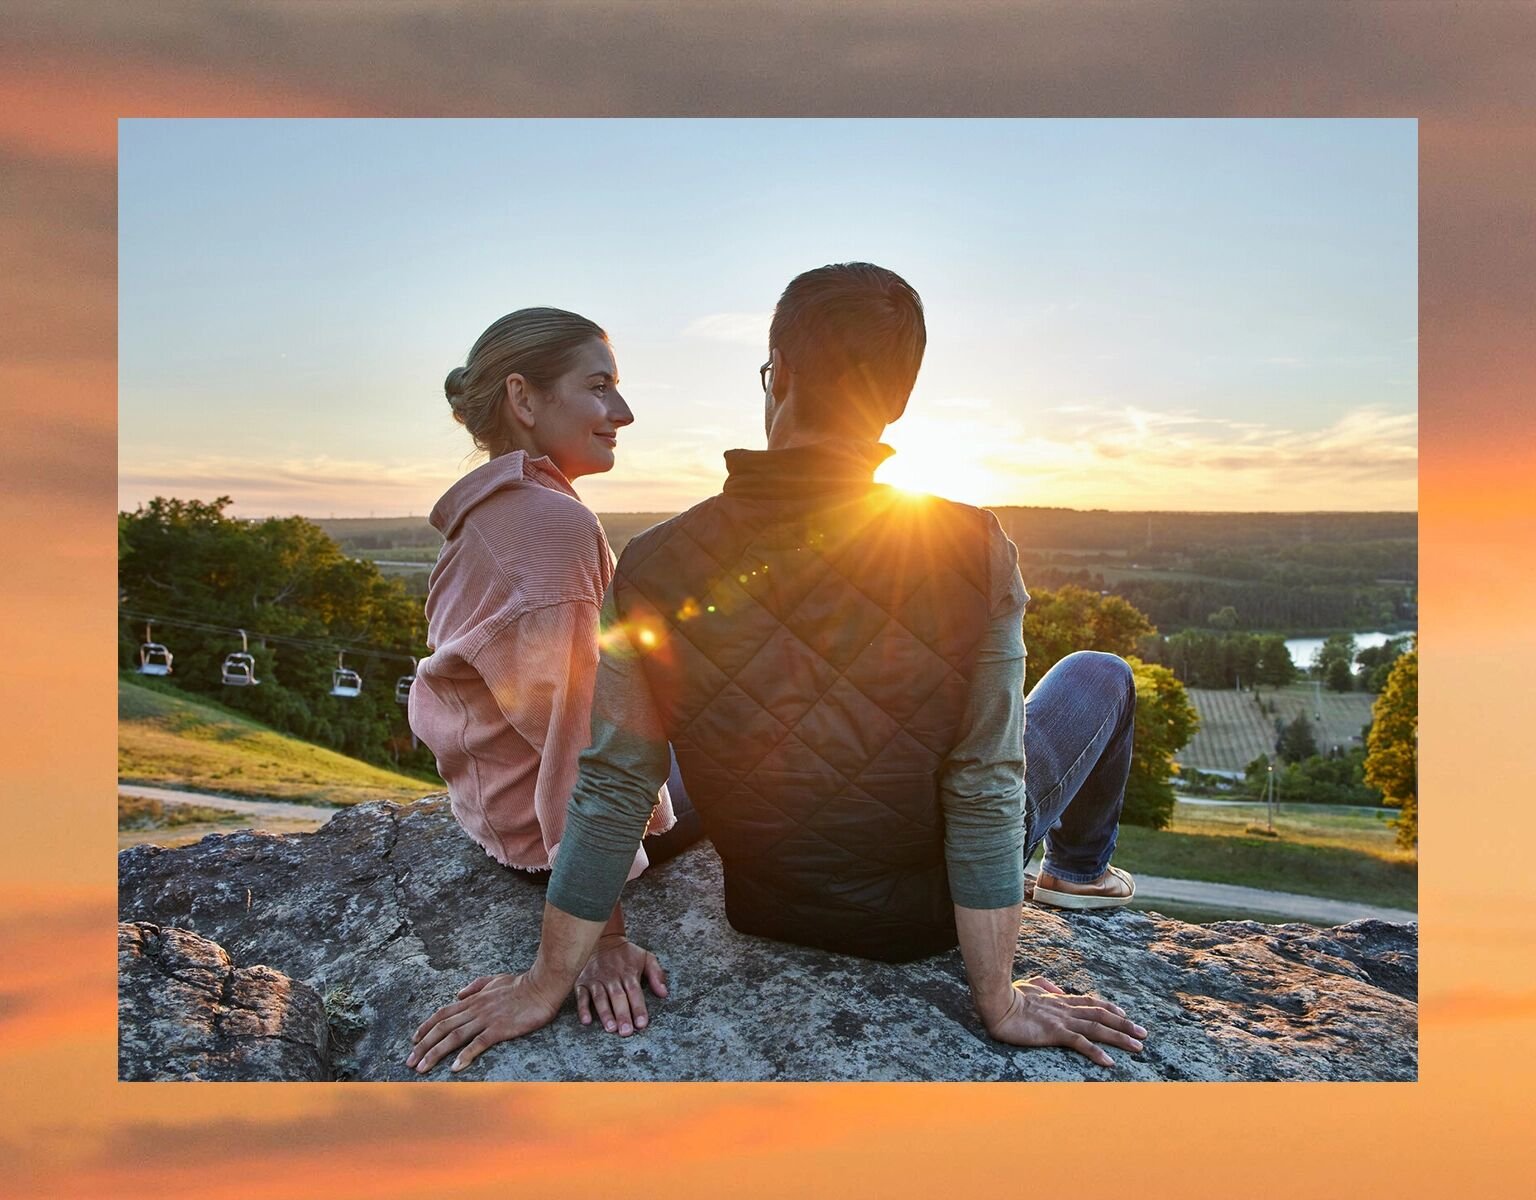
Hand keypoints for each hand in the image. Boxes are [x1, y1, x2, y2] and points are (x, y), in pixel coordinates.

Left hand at [406, 971, 561, 1073]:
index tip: (413, 1040)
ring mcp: (486, 1019)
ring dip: (436, 1053)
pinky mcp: (499, 1029)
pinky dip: (465, 1055)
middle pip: (442, 1028)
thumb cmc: (521, 984)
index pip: (443, 1013)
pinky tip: (455, 1067)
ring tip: (422, 1068)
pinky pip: (478, 1043)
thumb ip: (475, 987)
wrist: (542, 985)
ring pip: (454, 1037)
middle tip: (410, 1062)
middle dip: (423, 1045)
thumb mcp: (494, 980)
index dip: (426, 1027)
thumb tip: (459, 994)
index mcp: (473, 1000)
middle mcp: (475, 1009)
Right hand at [574, 933, 667, 1035]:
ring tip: (610, 1028)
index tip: (642, 1024)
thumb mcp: (646, 957)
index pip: (635, 992)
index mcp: (629, 973)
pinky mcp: (582, 982)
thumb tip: (664, 993)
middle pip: (618, 997)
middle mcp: (612, 977)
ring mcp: (596, 980)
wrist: (602, 938)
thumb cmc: (626, 953)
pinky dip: (582, 1008)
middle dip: (622, 1014)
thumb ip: (656, 974)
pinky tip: (586, 1020)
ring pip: (600, 998)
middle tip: (626, 1031)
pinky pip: (581, 995)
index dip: (638, 1008)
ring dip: (605, 1013)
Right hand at [983, 974, 1146, 1068]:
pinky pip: (1080, 1043)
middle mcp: (1066, 1009)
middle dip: (1124, 1024)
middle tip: (1143, 1033)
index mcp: (1060, 1000)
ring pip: (1097, 1028)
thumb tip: (1056, 989)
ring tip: (1138, 1046)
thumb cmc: (1008, 995)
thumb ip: (1044, 986)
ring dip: (1120, 1037)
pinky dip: (1096, 1052)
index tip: (1124, 1013)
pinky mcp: (1054, 1032)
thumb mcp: (1028, 986)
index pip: (1090, 1002)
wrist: (996, 1002)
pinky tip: (1109, 1062)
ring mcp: (1062, 1020)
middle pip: (1101, 1015)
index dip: (1109, 1007)